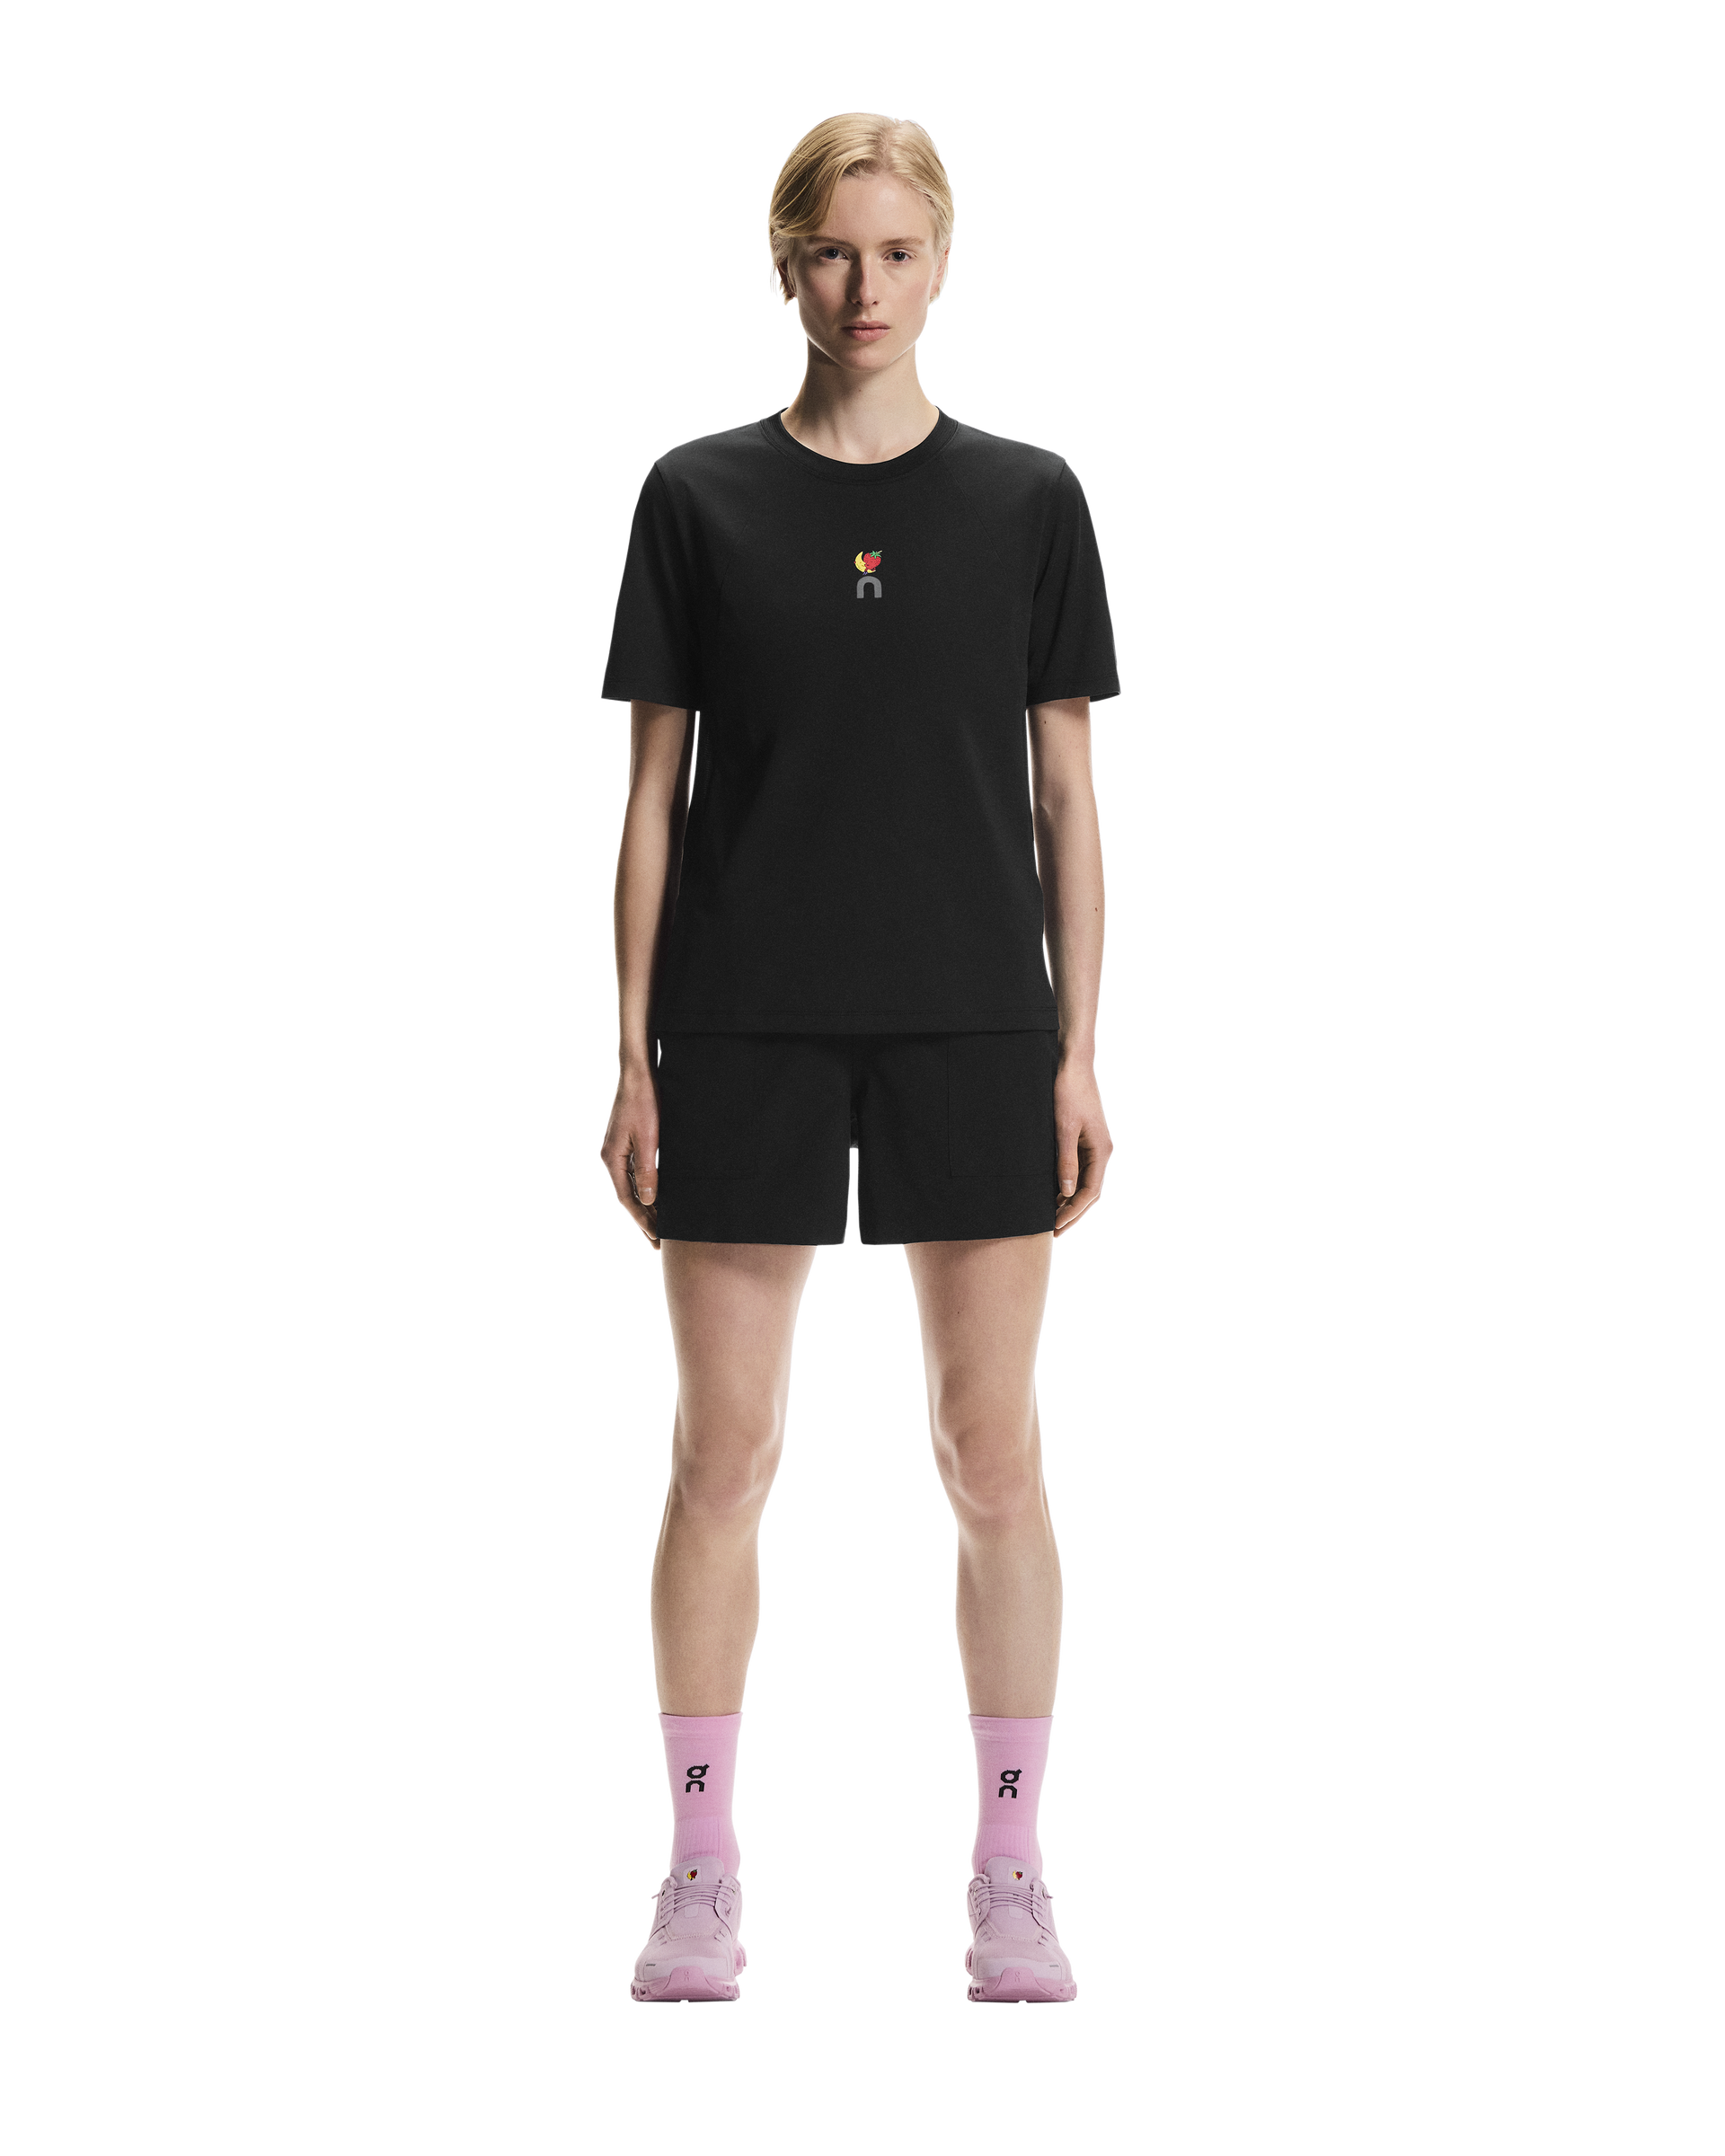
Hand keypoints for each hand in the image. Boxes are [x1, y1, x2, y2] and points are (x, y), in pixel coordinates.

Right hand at [599, 1068, 661, 1252]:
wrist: (638, 1073)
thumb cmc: (644, 1102)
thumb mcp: (648, 1139)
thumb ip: (646, 1171)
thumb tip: (646, 1201)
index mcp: (612, 1158)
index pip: (626, 1199)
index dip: (642, 1220)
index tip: (656, 1238)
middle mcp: (611, 1157)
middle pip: (627, 1196)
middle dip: (643, 1219)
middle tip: (659, 1242)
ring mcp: (617, 1150)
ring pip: (630, 1186)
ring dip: (645, 1206)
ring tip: (660, 1225)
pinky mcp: (625, 1143)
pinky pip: (634, 1174)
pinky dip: (645, 1188)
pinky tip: (657, 1197)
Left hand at [1053, 1055, 1114, 1240]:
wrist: (1072, 1063)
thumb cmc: (1068, 1091)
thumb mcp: (1063, 1128)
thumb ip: (1065, 1161)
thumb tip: (1067, 1193)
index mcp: (1102, 1151)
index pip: (1089, 1193)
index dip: (1072, 1213)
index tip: (1054, 1228)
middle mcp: (1102, 1152)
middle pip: (1089, 1193)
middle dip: (1072, 1214)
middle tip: (1052, 1233)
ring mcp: (1094, 1147)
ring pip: (1084, 1184)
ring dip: (1069, 1203)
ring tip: (1049, 1220)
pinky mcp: (1084, 1140)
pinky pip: (1078, 1171)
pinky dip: (1067, 1187)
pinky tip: (1051, 1195)